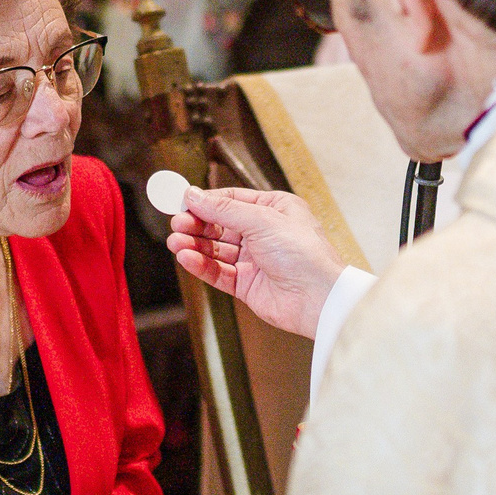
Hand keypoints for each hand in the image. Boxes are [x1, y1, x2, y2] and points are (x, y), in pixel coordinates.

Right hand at [166, 185, 345, 338]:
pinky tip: (187, 258)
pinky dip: (201, 265)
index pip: (231, 201)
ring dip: (195, 245)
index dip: (205, 202)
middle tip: (178, 224)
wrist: (319, 298)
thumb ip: (224, 209)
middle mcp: (264, 234)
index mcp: (274, 210)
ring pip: (216, 250)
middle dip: (197, 224)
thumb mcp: (262, 220)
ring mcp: (255, 260)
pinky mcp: (247, 285)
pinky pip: (218, 272)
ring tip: (176, 242)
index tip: (181, 202)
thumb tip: (195, 196)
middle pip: (220, 225)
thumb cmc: (305, 255)